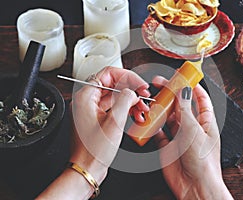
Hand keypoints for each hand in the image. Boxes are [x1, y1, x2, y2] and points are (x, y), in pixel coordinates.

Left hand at [70, 66, 150, 180]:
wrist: (88, 169)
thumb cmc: (94, 151)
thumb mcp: (114, 122)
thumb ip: (124, 100)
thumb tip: (132, 92)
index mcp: (86, 96)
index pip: (109, 73)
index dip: (128, 76)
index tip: (140, 84)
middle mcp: (88, 100)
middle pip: (114, 84)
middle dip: (132, 90)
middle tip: (145, 96)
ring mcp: (93, 109)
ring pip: (116, 96)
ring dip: (132, 100)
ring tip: (143, 109)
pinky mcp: (99, 118)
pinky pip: (115, 107)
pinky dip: (127, 109)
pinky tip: (137, 115)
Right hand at [153, 76, 231, 199]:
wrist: (194, 186)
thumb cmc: (202, 162)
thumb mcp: (194, 130)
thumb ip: (185, 110)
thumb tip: (183, 91)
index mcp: (205, 122)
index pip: (200, 99)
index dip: (191, 86)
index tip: (182, 76)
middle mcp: (192, 128)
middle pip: (181, 105)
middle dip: (171, 94)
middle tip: (159, 83)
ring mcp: (179, 137)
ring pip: (168, 117)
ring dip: (161, 108)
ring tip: (153, 100)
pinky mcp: (168, 146)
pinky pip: (159, 132)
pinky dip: (153, 126)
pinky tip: (149, 120)